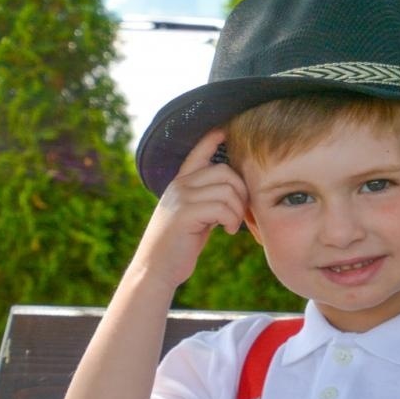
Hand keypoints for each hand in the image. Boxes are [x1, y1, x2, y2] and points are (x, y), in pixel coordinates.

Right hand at [133, 127, 247, 289]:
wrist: (157, 269)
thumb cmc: (182, 244)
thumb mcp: (195, 216)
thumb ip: (208, 200)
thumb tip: (235, 190)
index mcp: (181, 184)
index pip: (197, 154)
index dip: (212, 140)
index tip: (224, 129)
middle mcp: (179, 186)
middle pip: (225, 171)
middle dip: (242, 191)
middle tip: (240, 212)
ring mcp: (180, 198)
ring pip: (227, 190)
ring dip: (238, 210)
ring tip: (232, 225)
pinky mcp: (184, 214)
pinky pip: (222, 207)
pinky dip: (232, 220)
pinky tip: (227, 232)